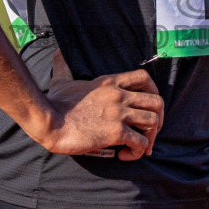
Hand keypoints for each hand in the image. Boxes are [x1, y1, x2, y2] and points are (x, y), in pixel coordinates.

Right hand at [33, 49, 164, 161]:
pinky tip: (125, 155)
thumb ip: (63, 66)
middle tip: (149, 131)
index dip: (153, 92)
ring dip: (150, 137)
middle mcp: (119, 95)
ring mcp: (119, 113)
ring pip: (153, 122)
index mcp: (110, 82)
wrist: (49, 121)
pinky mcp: (115, 132)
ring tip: (139, 146)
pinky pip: (140, 143)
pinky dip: (138, 151)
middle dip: (158, 118)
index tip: (147, 107)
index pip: (144, 78)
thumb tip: (57, 53)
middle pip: (157, 101)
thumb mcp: (62, 80)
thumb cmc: (55, 103)